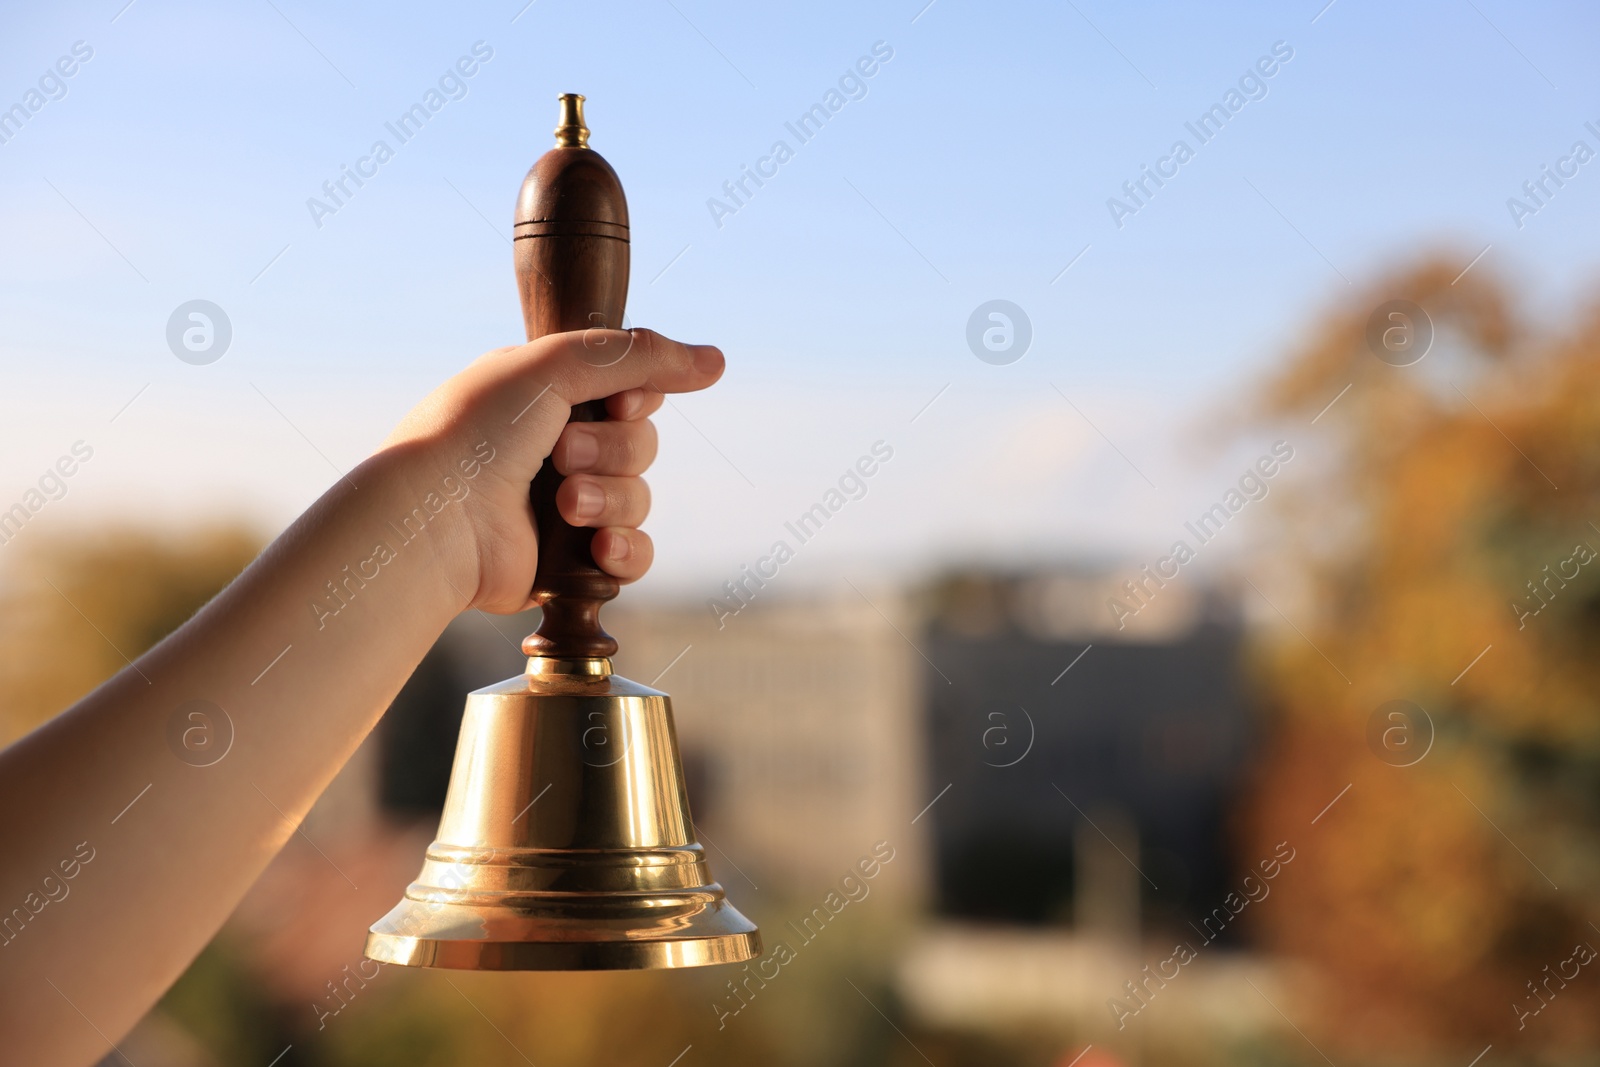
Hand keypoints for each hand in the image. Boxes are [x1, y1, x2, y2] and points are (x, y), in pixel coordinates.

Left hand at [378, 327, 723, 614]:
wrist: (436, 522)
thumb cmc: (476, 434)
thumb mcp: (554, 365)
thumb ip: (637, 355)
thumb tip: (716, 361)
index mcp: (547, 397)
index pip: (632, 391)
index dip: (637, 399)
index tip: (618, 403)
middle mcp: (556, 449)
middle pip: (641, 444)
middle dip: (613, 451)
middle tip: (561, 456)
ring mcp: (564, 508)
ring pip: (639, 497)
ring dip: (610, 497)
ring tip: (564, 505)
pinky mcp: (570, 562)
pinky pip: (633, 554)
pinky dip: (625, 549)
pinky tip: (598, 546)